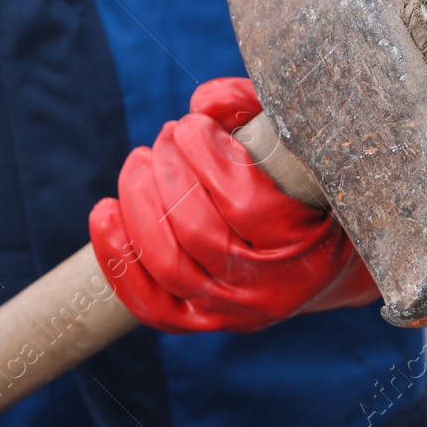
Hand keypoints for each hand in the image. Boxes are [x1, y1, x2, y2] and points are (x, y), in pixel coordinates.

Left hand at [89, 77, 377, 333]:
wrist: (321, 263)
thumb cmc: (306, 189)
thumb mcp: (296, 143)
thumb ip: (256, 109)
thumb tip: (204, 103)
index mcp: (307, 246)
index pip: (245, 204)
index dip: (206, 156)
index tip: (192, 124)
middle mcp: (270, 291)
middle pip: (198, 232)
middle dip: (169, 172)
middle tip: (164, 136)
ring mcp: (232, 313)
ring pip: (168, 264)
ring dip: (139, 203)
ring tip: (139, 163)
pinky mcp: (200, 323)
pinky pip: (149, 302)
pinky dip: (117, 256)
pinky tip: (105, 210)